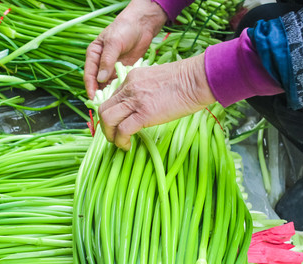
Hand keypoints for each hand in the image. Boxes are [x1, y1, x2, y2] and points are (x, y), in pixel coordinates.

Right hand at [84, 0, 167, 98]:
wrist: (142, 25)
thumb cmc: (124, 29)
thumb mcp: (114, 43)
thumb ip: (107, 60)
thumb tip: (101, 79)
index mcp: (93, 55)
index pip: (89, 74)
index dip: (90, 87)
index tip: (93, 98)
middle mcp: (100, 63)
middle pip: (97, 82)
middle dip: (99, 94)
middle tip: (104, 106)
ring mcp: (111, 68)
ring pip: (107, 85)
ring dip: (109, 94)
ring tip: (113, 104)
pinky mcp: (122, 71)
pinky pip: (118, 83)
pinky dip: (119, 90)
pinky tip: (122, 97)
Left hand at [98, 54, 215, 150]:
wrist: (198, 78)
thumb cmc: (188, 80)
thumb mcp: (160, 80)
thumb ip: (148, 90)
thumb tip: (147, 106)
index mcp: (132, 78)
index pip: (113, 98)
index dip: (113, 114)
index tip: (119, 125)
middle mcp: (129, 87)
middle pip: (104, 109)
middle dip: (105, 127)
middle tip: (114, 137)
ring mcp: (135, 100)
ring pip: (107, 119)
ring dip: (110, 135)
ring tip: (119, 143)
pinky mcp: (144, 113)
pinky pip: (123, 130)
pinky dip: (121, 141)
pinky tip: (128, 146)